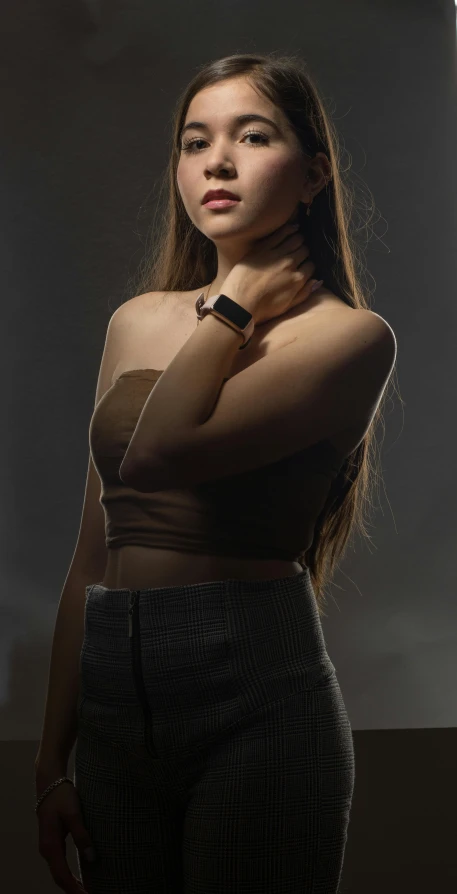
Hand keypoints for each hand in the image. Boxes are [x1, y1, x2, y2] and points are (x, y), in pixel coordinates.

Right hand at [36, 772, 93, 893]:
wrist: (49, 782)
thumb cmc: (61, 796)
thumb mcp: (74, 814)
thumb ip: (82, 835)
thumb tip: (91, 858)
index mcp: (50, 845)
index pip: (62, 876)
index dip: (74, 889)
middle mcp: (47, 849)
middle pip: (60, 878)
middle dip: (73, 891)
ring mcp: (49, 846)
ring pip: (59, 872)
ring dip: (72, 884)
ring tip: (86, 891)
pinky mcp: (53, 841)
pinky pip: (60, 864)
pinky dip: (69, 874)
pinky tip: (79, 877)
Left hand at [220, 221, 319, 324]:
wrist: (238, 304)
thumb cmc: (263, 309)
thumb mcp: (288, 306)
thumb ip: (305, 293)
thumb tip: (318, 281)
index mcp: (297, 279)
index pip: (311, 265)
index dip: (308, 265)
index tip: (304, 266)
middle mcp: (290, 264)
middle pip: (305, 250)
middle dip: (304, 251)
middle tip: (299, 253)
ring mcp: (276, 254)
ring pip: (296, 239)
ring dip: (299, 239)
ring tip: (296, 241)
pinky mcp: (263, 248)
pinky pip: (281, 233)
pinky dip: (289, 229)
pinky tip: (293, 228)